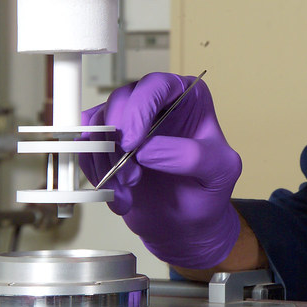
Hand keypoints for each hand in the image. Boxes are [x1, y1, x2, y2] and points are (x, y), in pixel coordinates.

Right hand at [80, 72, 241, 268]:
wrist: (187, 221)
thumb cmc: (208, 188)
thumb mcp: (220, 170)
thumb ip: (190, 156)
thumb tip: (146, 149)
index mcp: (187, 97)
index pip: (157, 85)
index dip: (139, 108)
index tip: (132, 143)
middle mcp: (155, 103)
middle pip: (120, 99)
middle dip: (118, 140)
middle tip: (132, 177)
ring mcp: (128, 122)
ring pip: (98, 124)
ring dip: (106, 162)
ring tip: (127, 192)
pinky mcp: (107, 144)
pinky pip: (86, 148)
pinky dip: (95, 173)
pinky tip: (118, 196)